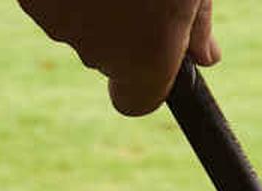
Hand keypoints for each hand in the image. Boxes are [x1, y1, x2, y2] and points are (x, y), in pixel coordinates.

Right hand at [19, 0, 215, 116]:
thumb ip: (197, 24)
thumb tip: (206, 58)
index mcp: (146, 58)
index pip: (134, 100)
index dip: (143, 79)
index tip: (150, 50)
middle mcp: (95, 51)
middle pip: (103, 54)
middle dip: (118, 26)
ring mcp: (55, 21)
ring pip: (71, 20)